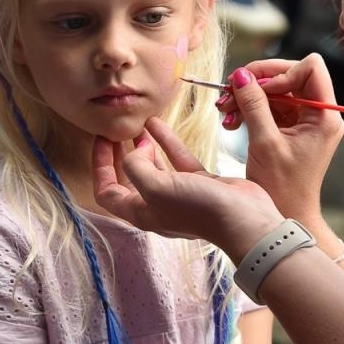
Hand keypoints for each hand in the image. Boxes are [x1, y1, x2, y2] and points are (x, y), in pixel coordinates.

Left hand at [93, 123, 282, 261]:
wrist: (244, 220)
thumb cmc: (198, 209)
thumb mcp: (156, 187)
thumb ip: (135, 167)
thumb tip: (136, 152)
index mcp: (140, 212)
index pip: (107, 191)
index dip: (99, 166)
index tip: (101, 140)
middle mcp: (156, 205)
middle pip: (127, 179)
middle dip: (118, 155)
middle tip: (115, 131)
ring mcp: (178, 195)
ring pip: (153, 167)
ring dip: (143, 146)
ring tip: (138, 124)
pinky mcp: (199, 183)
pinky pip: (176, 159)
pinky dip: (167, 141)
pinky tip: (159, 123)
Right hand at [216, 57, 343, 222]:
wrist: (286, 215)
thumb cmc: (281, 188)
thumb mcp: (265, 143)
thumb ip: (254, 105)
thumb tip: (241, 75)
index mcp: (323, 116)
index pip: (310, 68)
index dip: (281, 73)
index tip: (258, 90)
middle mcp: (318, 114)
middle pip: (289, 75)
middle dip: (257, 82)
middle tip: (229, 91)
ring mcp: (303, 121)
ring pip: (274, 91)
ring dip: (247, 97)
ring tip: (224, 111)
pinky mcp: (289, 129)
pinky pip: (268, 107)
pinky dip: (248, 110)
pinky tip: (231, 122)